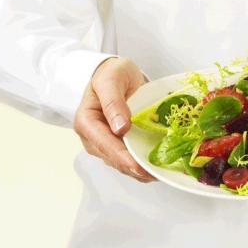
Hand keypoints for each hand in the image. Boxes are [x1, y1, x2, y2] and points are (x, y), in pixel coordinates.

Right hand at [73, 57, 155, 182]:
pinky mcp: (117, 144)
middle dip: (133, 168)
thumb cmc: (112, 73)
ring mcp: (104, 143)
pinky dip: (141, 166)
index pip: (104, 144)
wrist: (115, 73)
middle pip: (113, 158)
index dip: (122, 158)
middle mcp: (93, 137)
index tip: (139, 167)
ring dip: (139, 171)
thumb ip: (113, 102)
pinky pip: (128, 159)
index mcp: (86, 121)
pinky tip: (157, 169)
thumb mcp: (111, 80)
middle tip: (157, 174)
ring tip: (160, 174)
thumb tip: (120, 128)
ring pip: (120, 163)